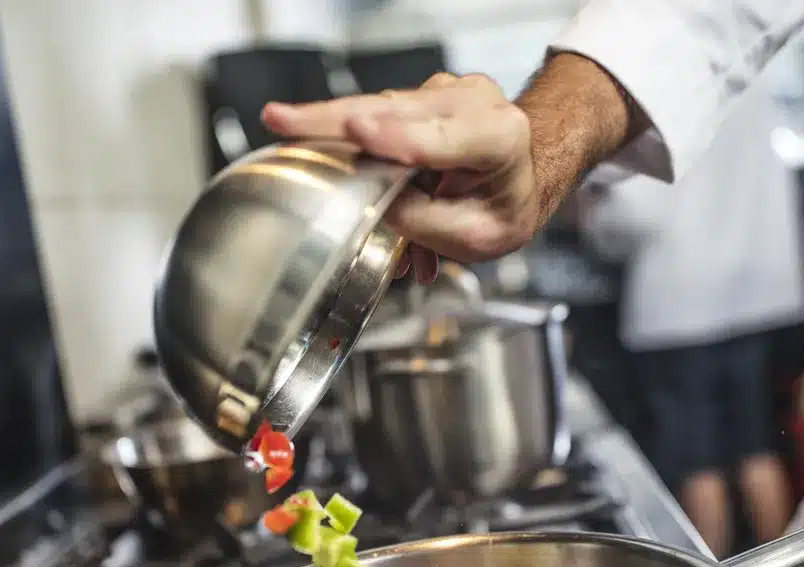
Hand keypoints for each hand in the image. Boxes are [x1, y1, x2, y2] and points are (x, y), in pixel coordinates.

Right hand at [262, 73, 537, 283]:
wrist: (522, 179)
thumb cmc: (501, 209)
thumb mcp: (470, 238)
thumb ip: (420, 222)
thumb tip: (371, 203)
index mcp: (499, 138)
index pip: (437, 140)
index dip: (394, 138)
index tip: (358, 133)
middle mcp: (473, 102)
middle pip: (395, 112)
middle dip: (335, 119)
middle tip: (281, 120)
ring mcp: (446, 91)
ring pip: (379, 106)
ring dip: (332, 126)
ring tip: (285, 126)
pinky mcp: (423, 94)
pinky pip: (380, 114)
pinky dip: (351, 135)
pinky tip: (320, 145)